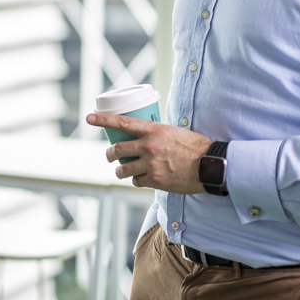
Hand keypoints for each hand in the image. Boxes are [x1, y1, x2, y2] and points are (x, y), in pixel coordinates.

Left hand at [86, 113, 208, 193]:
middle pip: (117, 149)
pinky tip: (141, 178)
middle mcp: (149, 146)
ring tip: (123, 170)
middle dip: (110, 154)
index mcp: (154, 130)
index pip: (122, 122)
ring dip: (120, 170)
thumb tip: (143, 135)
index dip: (103, 120)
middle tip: (110, 156)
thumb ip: (156, 133)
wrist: (210, 166)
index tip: (89, 118)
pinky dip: (136, 180)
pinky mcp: (155, 180)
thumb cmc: (195, 147)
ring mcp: (151, 164)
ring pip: (123, 168)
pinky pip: (136, 181)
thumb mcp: (174, 132)